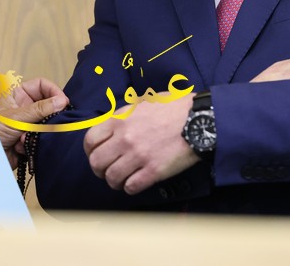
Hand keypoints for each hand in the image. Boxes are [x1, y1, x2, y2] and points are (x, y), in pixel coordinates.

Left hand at [0, 77, 67, 167]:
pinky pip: (41, 136)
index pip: (41, 85)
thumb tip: (62, 101)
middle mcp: (23, 106)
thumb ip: (40, 109)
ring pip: (46, 122)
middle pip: (46, 104)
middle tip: (55, 121)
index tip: (63, 102)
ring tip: (29, 137)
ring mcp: (26, 122)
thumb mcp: (17, 117)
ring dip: (39, 131)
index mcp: (16, 93)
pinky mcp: (28, 138)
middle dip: (48, 115)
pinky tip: (21, 146)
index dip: (53, 91)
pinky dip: (34, 141)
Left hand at [83, 94, 197, 194]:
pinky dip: (129, 188)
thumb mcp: (142, 102)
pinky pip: (131, 187)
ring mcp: (138, 156)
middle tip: (106, 171)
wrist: (198, 119)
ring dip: (114, 181)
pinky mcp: (153, 171)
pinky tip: (135, 183)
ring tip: (120, 180)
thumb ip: (123, 114)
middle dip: (99, 170)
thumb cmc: (172, 107)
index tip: (96, 154)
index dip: (90, 151)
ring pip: (112, 177)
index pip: (90, 141)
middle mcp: (125, 138)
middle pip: (96, 162)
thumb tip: (111, 125)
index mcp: (119, 120)